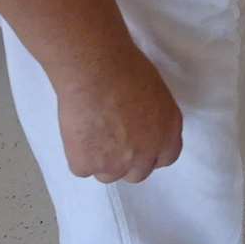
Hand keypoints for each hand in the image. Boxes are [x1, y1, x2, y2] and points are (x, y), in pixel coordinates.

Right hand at [57, 49, 184, 182]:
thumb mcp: (156, 93)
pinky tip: (77, 130)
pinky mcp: (87, 165)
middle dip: (125, 161)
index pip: (164, 158)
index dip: (150, 153)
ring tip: (91, 131)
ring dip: (100, 160)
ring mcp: (116, 164)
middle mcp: (145, 155)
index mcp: (168, 133)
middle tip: (111, 140)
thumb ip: (153, 119)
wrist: (95, 70)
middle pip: (137, 173)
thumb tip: (142, 126)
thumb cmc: (126, 69)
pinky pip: (82, 168)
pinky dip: (77, 153)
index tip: (138, 144)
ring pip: (107, 174)